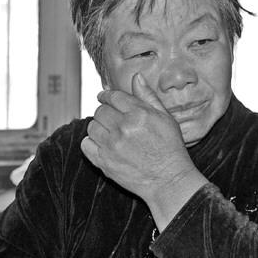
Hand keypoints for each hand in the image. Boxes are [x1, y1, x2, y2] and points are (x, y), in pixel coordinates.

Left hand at [81, 73, 198, 203]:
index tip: (104, 97)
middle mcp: (123, 128)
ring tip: (109, 132)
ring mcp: (111, 146)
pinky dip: (91, 142)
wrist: (169, 181)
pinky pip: (86, 145)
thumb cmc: (171, 148)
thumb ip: (148, 96)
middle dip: (104, 111)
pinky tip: (102, 144)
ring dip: (98, 127)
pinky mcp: (104, 162)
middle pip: (100, 111)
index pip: (113, 96)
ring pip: (92, 127)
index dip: (106, 95)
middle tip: (112, 118)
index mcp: (138, 114)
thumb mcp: (166, 118)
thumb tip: (136, 77)